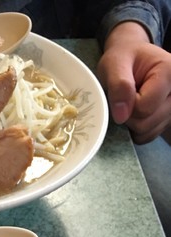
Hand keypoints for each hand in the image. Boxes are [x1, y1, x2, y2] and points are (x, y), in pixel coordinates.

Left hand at [97, 22, 170, 143]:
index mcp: (170, 72)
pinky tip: (134, 112)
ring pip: (146, 132)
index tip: (122, 90)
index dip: (126, 104)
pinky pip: (147, 136)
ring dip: (131, 123)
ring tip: (130, 102)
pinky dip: (135, 129)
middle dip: (128, 115)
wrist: (131, 58)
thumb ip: (119, 86)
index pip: (144, 107)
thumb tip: (122, 115)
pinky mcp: (167, 120)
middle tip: (123, 98)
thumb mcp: (114, 64)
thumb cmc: (123, 58)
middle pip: (146, 123)